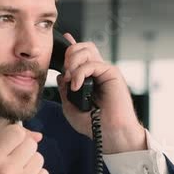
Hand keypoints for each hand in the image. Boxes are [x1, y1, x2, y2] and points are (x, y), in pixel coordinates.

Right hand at [0, 124, 48, 173]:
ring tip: (16, 171)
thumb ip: (7, 135)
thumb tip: (38, 136)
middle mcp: (5, 170)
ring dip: (30, 163)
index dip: (14, 136)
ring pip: (39, 159)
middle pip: (31, 144)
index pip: (17, 132)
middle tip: (12, 160)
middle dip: (23, 150)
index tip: (8, 146)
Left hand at [57, 33, 145, 153]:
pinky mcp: (112, 73)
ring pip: (88, 49)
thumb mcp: (70, 107)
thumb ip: (64, 90)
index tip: (65, 39)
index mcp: (89, 78)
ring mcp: (104, 71)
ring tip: (70, 77)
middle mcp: (97, 72)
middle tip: (65, 70)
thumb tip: (61, 75)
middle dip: (70, 53)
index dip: (72, 46)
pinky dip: (80, 73)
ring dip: (73, 60)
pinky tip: (76, 85)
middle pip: (83, 47)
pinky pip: (92, 63)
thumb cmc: (93, 124)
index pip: (80, 55)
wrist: (109, 134)